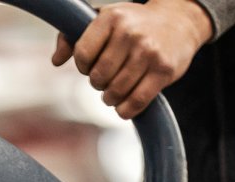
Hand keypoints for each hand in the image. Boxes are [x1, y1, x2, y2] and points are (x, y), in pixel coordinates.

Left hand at [59, 0, 213, 117]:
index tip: (91, 66)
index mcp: (112, 17)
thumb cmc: (133, 24)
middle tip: (105, 80)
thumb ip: (74, 37)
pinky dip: (125, 110)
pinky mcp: (164, 70)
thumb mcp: (104, 20)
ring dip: (110, 98)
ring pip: (116, 92)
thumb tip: (56, 60)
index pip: (82, 54)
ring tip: (114, 92)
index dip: (82, 67)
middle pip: (98, 77)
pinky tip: (124, 106)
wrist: (179, 21)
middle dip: (98, 84)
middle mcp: (130, 32)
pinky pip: (136, 102)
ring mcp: (149, 51)